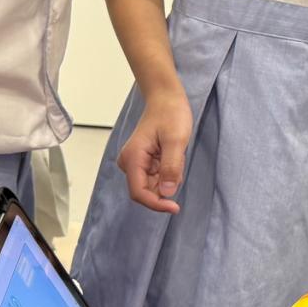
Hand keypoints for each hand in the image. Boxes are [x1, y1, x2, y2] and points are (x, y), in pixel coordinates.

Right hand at [117, 87, 192, 212]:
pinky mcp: (142, 162)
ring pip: (153, 185)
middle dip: (165, 186)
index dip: (156, 204)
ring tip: (175, 154)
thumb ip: (171, 167)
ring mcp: (135, 163)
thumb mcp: (176, 140)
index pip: (139, 193)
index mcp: (132, 158)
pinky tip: (173, 154)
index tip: (175, 208)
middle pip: (146, 191)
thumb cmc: (171, 114)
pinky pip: (156, 177)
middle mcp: (129, 162)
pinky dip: (168, 172)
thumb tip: (167, 193)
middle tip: (179, 163)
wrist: (166, 99)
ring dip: (168, 177)